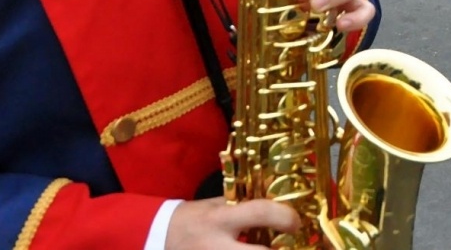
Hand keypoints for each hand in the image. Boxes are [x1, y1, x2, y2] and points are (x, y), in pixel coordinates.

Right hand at [165, 197, 297, 248]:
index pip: (260, 212)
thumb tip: (276, 205)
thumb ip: (243, 206)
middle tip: (292, 246)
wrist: (156, 237)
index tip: (295, 222)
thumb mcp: (215, 206)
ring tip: (274, 249)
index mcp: (220, 219)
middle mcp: (218, 245)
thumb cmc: (190, 218)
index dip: (284, 216)